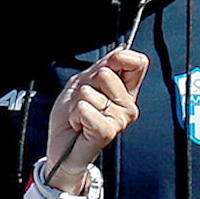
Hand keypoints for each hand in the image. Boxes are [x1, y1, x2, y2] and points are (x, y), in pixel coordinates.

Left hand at [46, 49, 144, 186]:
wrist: (62, 145)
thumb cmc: (73, 115)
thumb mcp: (84, 82)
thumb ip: (103, 66)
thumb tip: (120, 54)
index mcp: (126, 90)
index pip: (137, 62)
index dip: (118, 59)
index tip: (102, 70)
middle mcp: (128, 104)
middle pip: (107, 74)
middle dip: (86, 85)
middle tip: (83, 102)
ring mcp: (120, 119)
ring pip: (91, 93)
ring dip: (76, 103)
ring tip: (80, 116)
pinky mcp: (107, 131)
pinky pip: (86, 110)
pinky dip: (75, 115)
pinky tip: (79, 125)